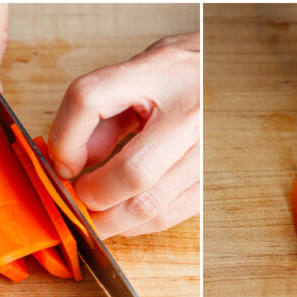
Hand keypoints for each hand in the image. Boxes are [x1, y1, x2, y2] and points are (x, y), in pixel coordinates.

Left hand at [47, 33, 198, 238]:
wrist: (236, 73)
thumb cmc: (182, 72)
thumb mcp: (138, 73)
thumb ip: (103, 115)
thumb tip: (69, 163)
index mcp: (160, 71)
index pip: (91, 98)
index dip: (64, 137)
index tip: (60, 160)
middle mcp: (191, 110)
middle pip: (132, 172)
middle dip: (91, 197)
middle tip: (72, 199)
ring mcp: (209, 148)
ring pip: (151, 205)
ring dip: (110, 220)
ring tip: (90, 216)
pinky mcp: (214, 177)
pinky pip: (170, 214)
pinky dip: (136, 224)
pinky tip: (120, 219)